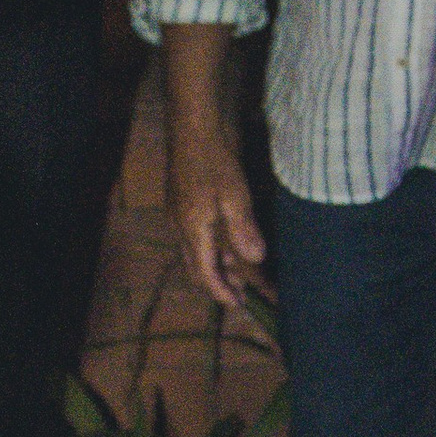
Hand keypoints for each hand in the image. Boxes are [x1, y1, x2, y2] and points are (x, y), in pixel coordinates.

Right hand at [171, 124, 266, 306]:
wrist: (191, 130)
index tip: (242, 305)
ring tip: (243, 274)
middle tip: (244, 295)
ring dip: (219, 267)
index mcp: (193, 231)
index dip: (224, 293)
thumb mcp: (235, 196)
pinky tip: (231, 245)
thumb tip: (256, 258)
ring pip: (197, 255)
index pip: (206, 275)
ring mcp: (179, 218)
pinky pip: (196, 240)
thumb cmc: (214, 161)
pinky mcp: (182, 208)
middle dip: (220, 285)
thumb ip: (244, 230)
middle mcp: (181, 229)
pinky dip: (214, 249)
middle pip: (198, 269)